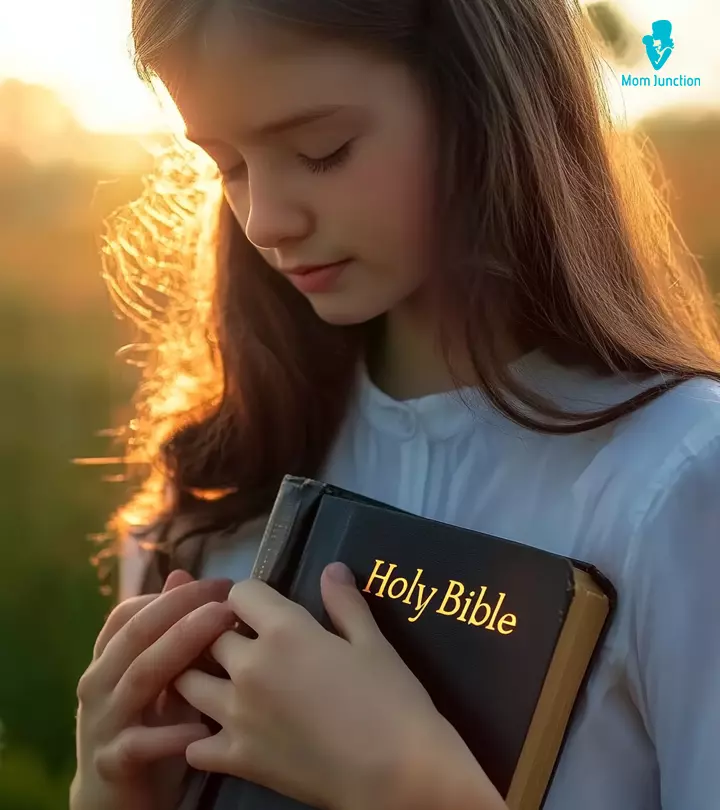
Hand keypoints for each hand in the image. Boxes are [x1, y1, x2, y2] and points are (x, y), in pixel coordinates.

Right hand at [70, 570, 235, 809]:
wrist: (116, 799)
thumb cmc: (148, 726)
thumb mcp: (162, 676)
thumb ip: (171, 630)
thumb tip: (184, 574)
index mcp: (109, 658)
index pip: (130, 612)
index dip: (175, 595)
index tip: (218, 585)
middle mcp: (98, 682)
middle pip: (137, 635)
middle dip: (182, 611)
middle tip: (226, 601)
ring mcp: (101, 721)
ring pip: (139, 677)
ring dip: (181, 652)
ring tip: (221, 640)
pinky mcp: (112, 761)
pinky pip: (139, 743)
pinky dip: (170, 733)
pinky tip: (201, 726)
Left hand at [173, 562, 504, 809]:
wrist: (396, 773)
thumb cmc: (391, 700)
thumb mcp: (373, 642)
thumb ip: (345, 602)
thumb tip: (332, 569)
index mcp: (284, 630)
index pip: (240, 593)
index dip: (250, 597)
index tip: (262, 609)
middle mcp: (249, 666)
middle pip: (207, 634)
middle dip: (221, 632)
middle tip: (242, 643)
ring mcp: (237, 715)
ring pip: (187, 682)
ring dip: (199, 676)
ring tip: (221, 681)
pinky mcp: (237, 758)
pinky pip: (194, 744)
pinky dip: (199, 738)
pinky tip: (219, 733)